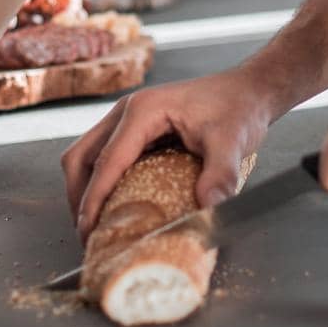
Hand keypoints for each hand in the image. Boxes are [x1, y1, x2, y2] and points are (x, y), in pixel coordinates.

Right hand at [63, 68, 273, 238]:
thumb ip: (221, 173)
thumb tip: (208, 206)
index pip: (107, 161)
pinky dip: (99, 183)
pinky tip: (113, 207)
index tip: (88, 231)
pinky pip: (104, 157)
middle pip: (82, 156)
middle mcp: (127, 111)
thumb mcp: (233, 141)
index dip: (93, 199)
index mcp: (143, 110)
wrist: (248, 91)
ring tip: (95, 226)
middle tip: (88, 235)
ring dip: (85, 190)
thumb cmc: (238, 109)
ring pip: (88, 156)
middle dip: (79, 197)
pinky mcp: (135, 130)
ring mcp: (128, 119)